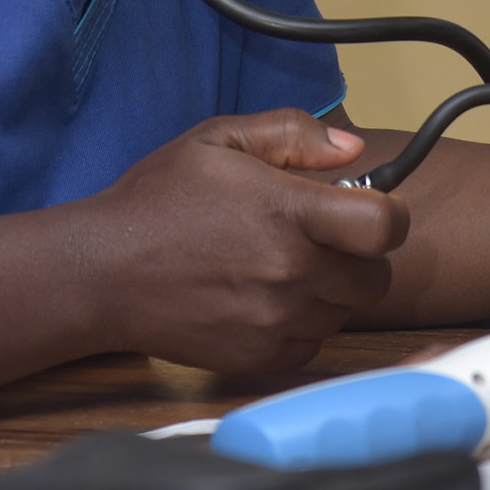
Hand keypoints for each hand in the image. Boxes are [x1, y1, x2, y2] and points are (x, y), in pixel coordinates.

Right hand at [74, 110, 409, 371]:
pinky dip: (302, 326)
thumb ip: (291, 134)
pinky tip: (267, 300)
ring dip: (331, 292)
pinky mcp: (259, 355)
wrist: (101, 272)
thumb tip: (353, 150)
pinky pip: (312, 344)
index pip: (386, 226)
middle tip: (322, 240)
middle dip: (360, 257)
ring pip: (345, 313)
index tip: (368, 210)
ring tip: (285, 268)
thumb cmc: (158, 200)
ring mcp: (277, 319)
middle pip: (376, 277)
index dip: (388, 215)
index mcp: (289, 213)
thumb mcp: (217, 140)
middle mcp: (291, 271)